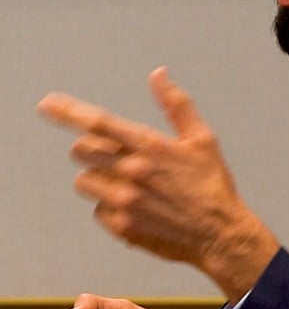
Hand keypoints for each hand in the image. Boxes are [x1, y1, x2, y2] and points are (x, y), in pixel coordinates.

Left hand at [37, 69, 278, 302]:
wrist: (220, 234)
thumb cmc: (212, 185)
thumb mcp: (202, 139)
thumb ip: (176, 104)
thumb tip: (158, 74)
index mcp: (149, 146)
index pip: (98, 122)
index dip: (68, 111)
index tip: (47, 104)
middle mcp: (132, 172)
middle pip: (81, 152)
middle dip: (89, 151)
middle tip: (111, 158)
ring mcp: (125, 201)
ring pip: (85, 183)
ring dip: (98, 181)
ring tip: (127, 187)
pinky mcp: (123, 226)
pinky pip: (98, 211)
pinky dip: (110, 209)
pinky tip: (136, 209)